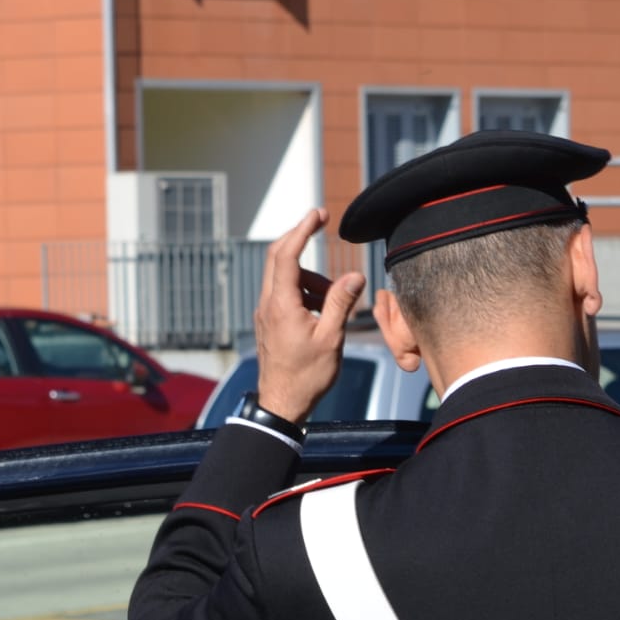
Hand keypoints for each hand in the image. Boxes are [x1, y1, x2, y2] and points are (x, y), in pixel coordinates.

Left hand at [253, 209, 365, 424]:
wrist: (281, 405)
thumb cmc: (306, 376)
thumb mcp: (331, 338)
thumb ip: (341, 303)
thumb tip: (355, 275)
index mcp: (281, 304)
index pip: (286, 254)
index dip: (302, 229)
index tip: (319, 214)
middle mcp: (267, 304)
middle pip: (277, 257)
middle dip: (299, 238)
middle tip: (320, 224)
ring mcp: (265, 313)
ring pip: (284, 277)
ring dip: (309, 276)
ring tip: (335, 298)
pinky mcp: (268, 323)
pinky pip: (284, 295)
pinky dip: (303, 292)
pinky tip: (322, 311)